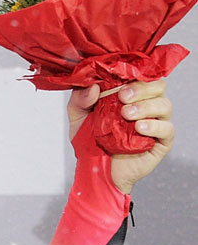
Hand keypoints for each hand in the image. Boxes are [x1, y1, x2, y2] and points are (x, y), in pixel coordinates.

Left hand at [69, 80, 173, 194]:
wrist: (94, 171)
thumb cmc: (89, 142)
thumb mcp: (77, 118)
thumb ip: (79, 100)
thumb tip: (93, 87)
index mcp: (129, 94)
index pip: (141, 74)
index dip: (133, 73)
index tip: (118, 79)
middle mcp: (146, 104)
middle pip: (157, 85)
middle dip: (141, 88)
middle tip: (122, 97)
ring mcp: (156, 122)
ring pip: (164, 104)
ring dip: (146, 106)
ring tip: (127, 115)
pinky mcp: (162, 140)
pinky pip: (167, 128)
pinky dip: (154, 126)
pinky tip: (139, 128)